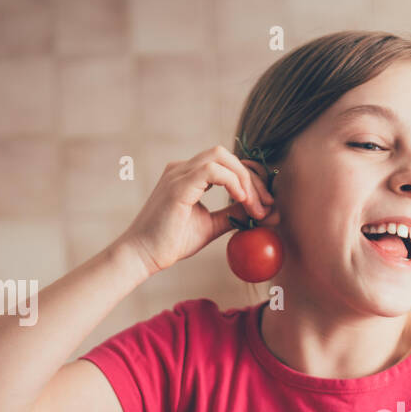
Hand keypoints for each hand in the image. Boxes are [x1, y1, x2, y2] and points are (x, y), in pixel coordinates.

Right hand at [116, 145, 276, 277]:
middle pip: (227, 156)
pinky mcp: (178, 185)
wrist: (143, 255)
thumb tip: (260, 210)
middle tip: (267, 205)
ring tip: (255, 206)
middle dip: (253, 178)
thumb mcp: (211, 225)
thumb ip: (232, 214)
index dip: (251, 179)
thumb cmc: (171, 241)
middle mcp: (182, 169)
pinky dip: (233, 182)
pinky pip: (212, 170)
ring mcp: (178, 174)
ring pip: (221, 157)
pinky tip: (241, 201)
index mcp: (189, 175)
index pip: (227, 164)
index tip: (266, 204)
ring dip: (245, 180)